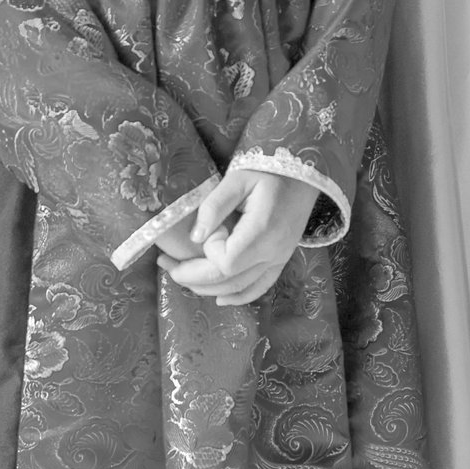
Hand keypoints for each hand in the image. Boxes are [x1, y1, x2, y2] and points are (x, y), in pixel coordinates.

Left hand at [161, 168, 317, 306]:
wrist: (304, 174)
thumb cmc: (269, 171)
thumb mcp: (238, 179)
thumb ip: (214, 206)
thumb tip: (194, 237)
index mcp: (263, 231)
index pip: (226, 261)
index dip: (208, 251)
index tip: (207, 228)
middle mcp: (274, 252)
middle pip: (228, 281)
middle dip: (192, 277)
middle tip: (165, 264)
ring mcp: (279, 260)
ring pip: (240, 289)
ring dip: (207, 288)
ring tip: (180, 275)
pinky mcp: (280, 261)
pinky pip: (259, 288)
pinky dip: (237, 296)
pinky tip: (219, 298)